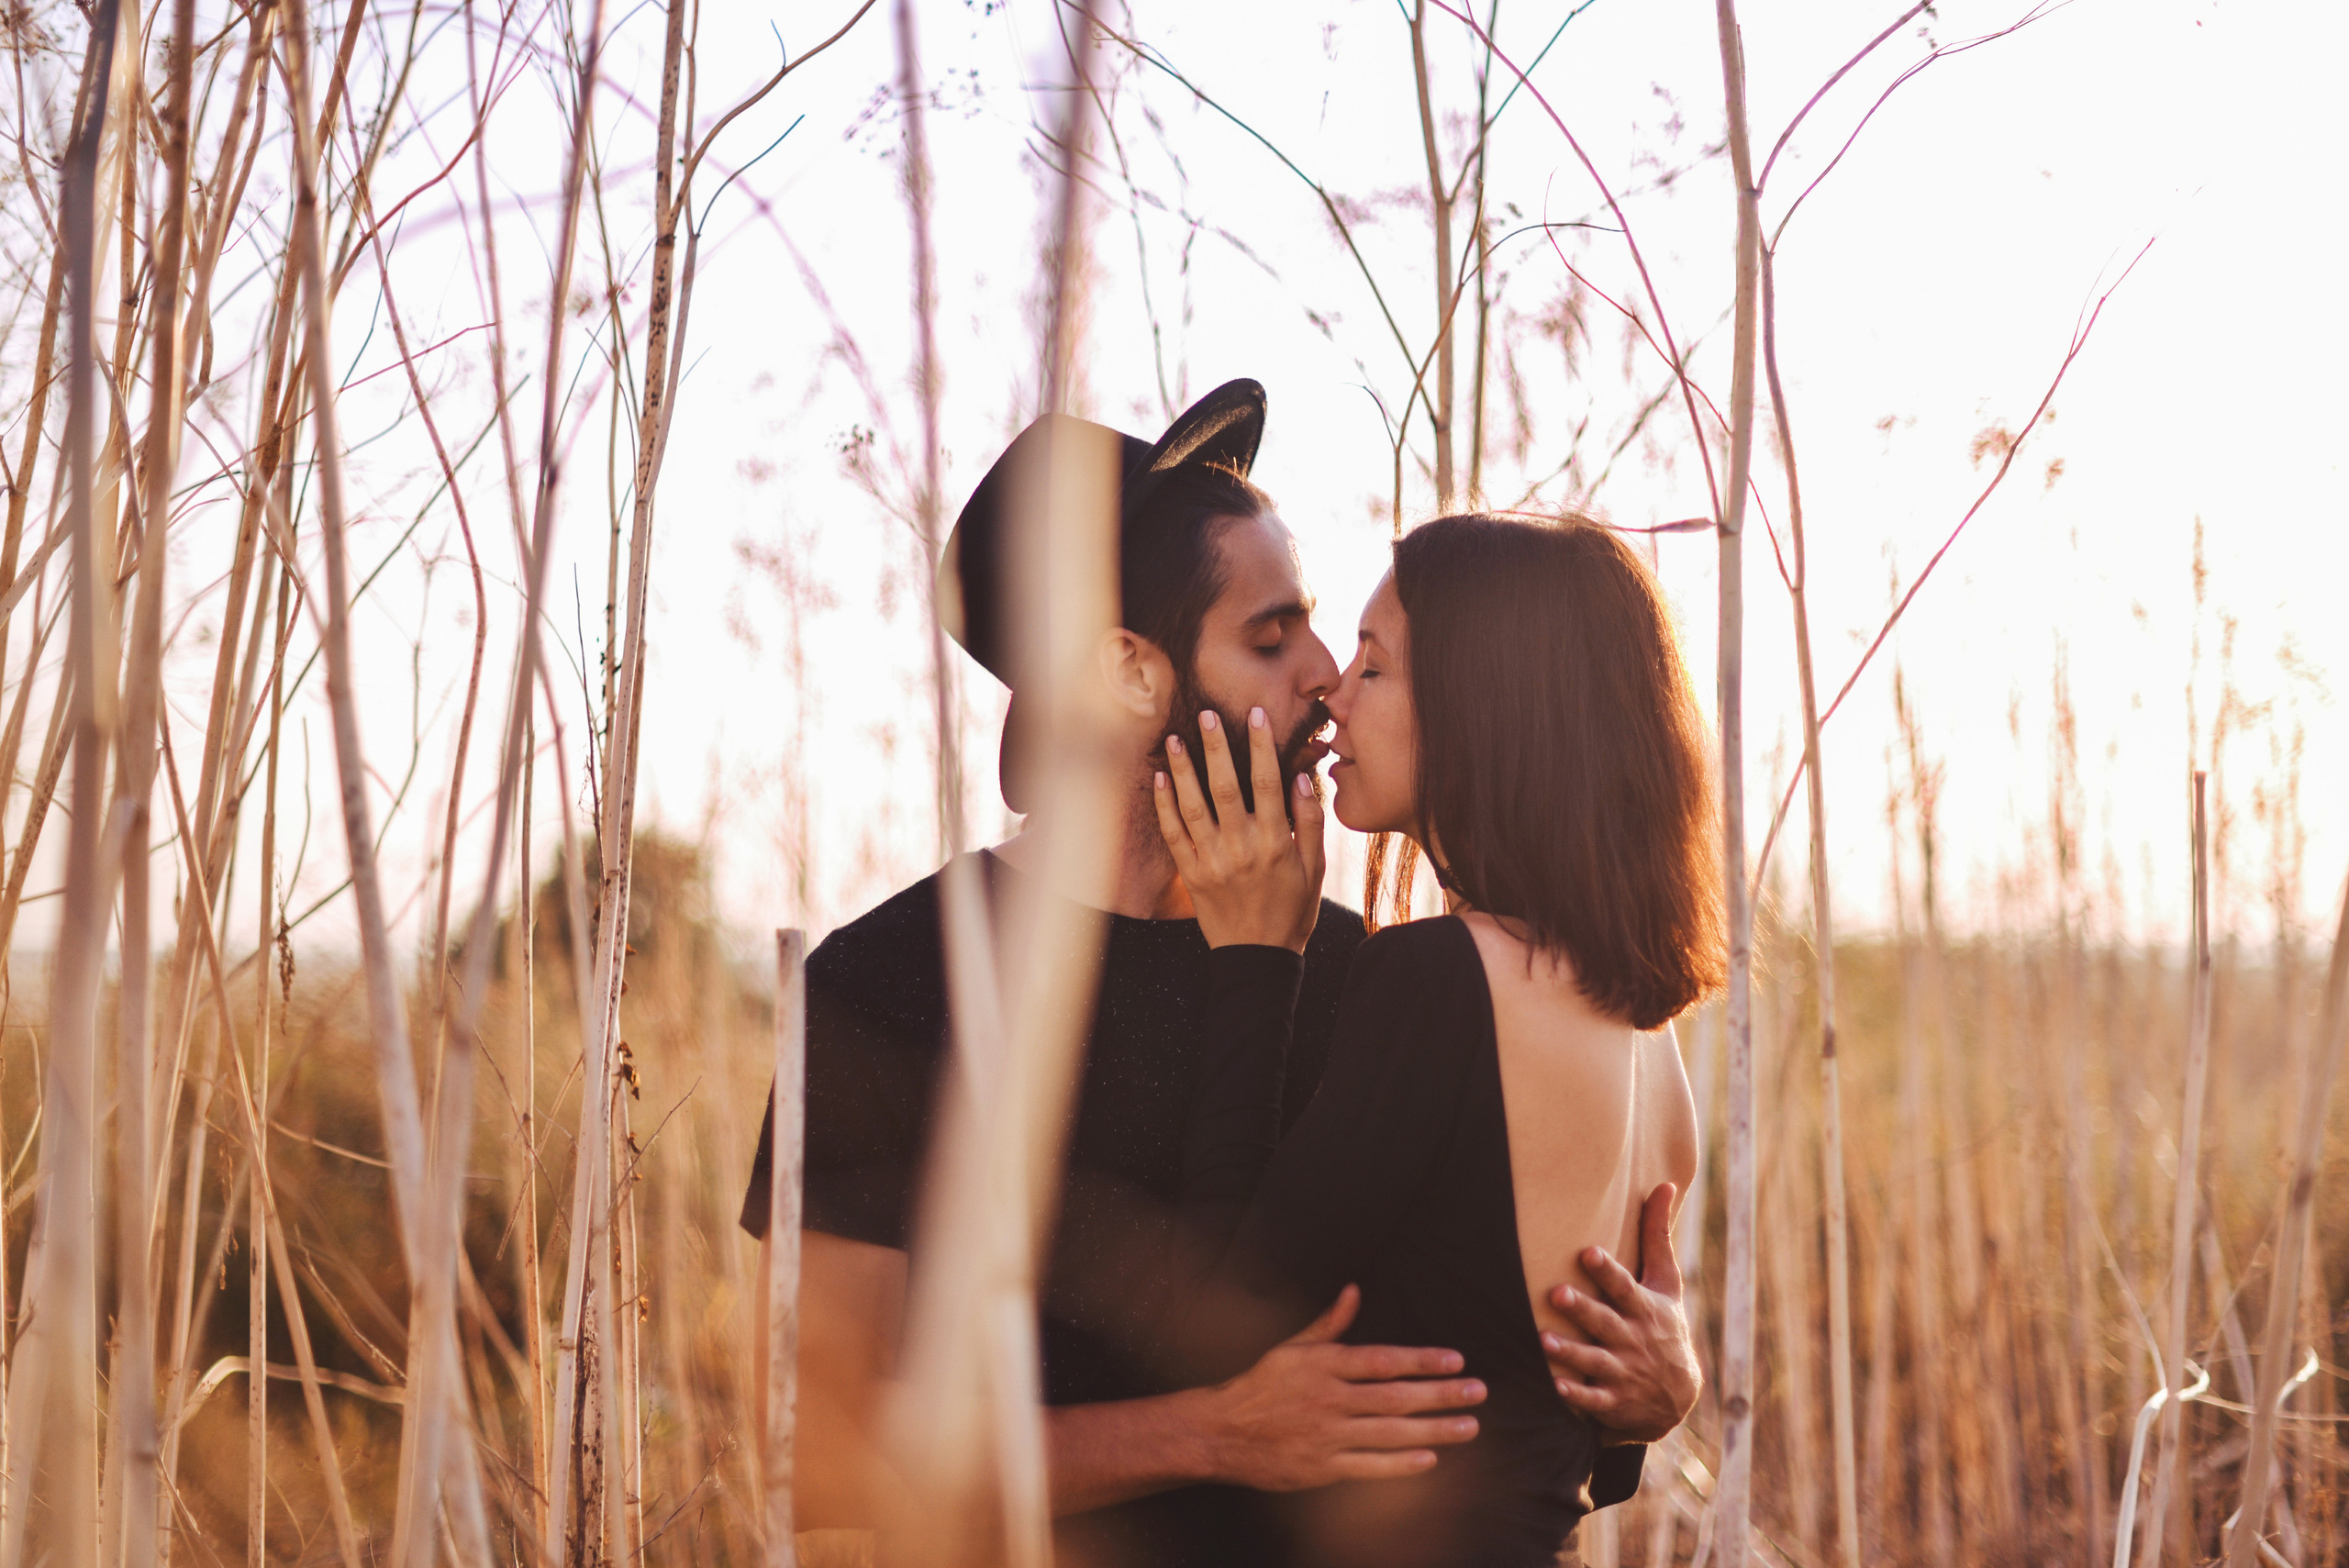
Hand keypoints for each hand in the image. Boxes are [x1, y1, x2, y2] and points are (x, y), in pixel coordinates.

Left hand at [1154, 707, 1324, 952]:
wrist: (1258, 957)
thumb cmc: (1292, 912)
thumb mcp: (1315, 870)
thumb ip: (1310, 823)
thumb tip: (1301, 778)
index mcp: (1276, 842)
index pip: (1268, 783)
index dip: (1262, 746)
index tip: (1256, 715)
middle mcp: (1242, 847)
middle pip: (1226, 786)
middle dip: (1216, 747)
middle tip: (1205, 715)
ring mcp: (1213, 860)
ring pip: (1194, 806)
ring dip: (1183, 770)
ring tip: (1176, 739)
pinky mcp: (1192, 874)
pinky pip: (1174, 835)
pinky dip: (1165, 806)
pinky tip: (1160, 780)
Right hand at [1201, 1285, 1482, 1491]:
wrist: (1222, 1432)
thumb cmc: (1263, 1385)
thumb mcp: (1294, 1348)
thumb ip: (1330, 1323)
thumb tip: (1354, 1289)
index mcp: (1323, 1364)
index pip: (1382, 1360)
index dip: (1422, 1360)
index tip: (1456, 1359)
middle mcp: (1328, 1399)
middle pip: (1395, 1397)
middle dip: (1441, 1395)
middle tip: (1478, 1391)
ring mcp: (1326, 1435)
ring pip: (1390, 1433)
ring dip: (1434, 1430)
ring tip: (1469, 1427)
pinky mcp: (1322, 1468)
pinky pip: (1369, 1467)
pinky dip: (1401, 1464)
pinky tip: (1430, 1458)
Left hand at [1542, 1182, 1701, 1443]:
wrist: (1678, 1395)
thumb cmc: (1664, 1325)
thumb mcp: (1667, 1283)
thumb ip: (1657, 1235)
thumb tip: (1664, 1183)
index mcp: (1645, 1309)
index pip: (1625, 1288)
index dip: (1608, 1272)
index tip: (1587, 1253)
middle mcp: (1634, 1339)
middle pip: (1605, 1322)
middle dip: (1582, 1310)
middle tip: (1555, 1293)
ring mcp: (1624, 1372)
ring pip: (1595, 1362)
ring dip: (1570, 1353)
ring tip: (1543, 1341)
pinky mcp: (1613, 1401)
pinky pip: (1594, 1400)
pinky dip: (1576, 1396)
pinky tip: (1553, 1387)